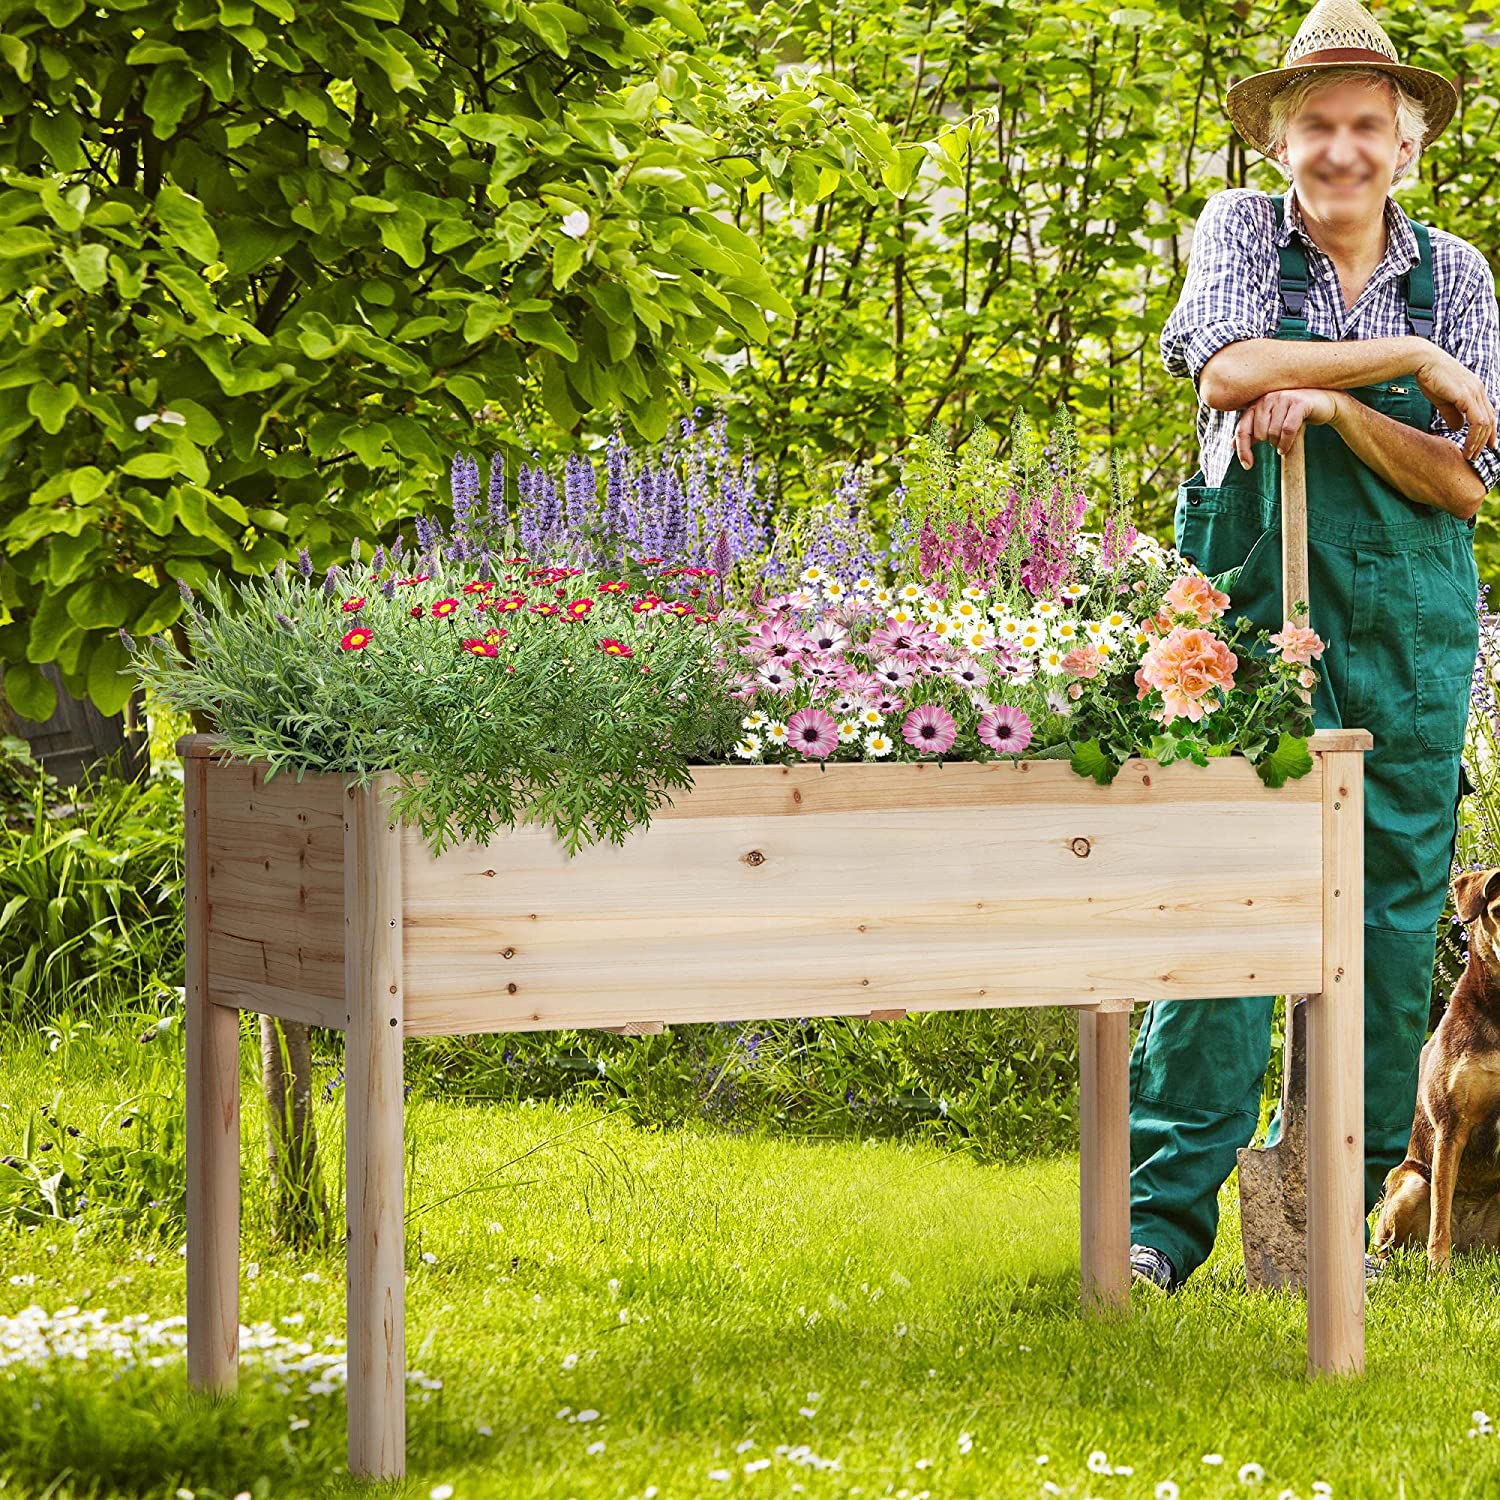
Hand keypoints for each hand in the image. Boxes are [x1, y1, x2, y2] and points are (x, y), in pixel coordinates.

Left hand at [1232, 388, 1341, 469]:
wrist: (1325, 403)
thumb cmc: (1295, 414)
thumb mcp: (1272, 421)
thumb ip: (1253, 431)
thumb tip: (1232, 444)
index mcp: (1258, 403)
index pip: (1242, 429)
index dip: (1243, 449)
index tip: (1247, 466)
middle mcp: (1268, 397)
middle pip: (1259, 433)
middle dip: (1268, 443)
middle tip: (1278, 442)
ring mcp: (1284, 398)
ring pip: (1273, 432)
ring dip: (1278, 444)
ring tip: (1284, 443)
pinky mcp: (1299, 402)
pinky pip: (1287, 430)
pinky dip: (1286, 443)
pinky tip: (1286, 448)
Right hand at [1413, 347, 1499, 461]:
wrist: (1423, 361)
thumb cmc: (1430, 377)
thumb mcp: (1442, 400)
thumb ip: (1452, 414)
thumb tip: (1458, 428)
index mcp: (1475, 390)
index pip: (1487, 413)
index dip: (1488, 431)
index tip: (1485, 446)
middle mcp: (1479, 390)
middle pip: (1491, 420)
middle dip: (1486, 440)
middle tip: (1477, 456)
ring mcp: (1475, 393)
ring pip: (1486, 423)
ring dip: (1479, 442)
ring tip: (1470, 455)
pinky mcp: (1467, 396)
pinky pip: (1478, 421)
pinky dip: (1474, 436)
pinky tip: (1467, 446)